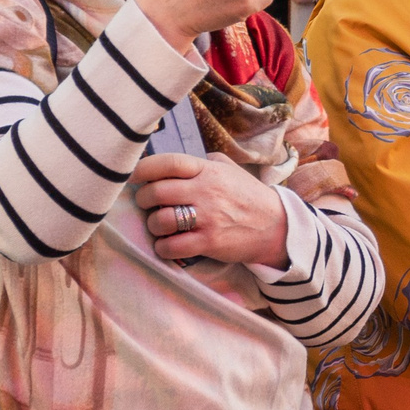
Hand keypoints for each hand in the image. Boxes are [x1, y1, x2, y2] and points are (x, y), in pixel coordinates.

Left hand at [132, 150, 291, 266]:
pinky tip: (169, 244)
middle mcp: (206, 191)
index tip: (132, 176)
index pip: (168, 163)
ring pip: (160, 220)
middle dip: (143, 199)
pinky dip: (163, 247)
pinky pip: (171, 246)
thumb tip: (172, 163)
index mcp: (209, 170)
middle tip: (147, 204)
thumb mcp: (230, 169)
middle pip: (156, 192)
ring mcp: (208, 218)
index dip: (143, 168)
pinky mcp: (209, 242)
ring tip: (161, 225)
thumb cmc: (248, 196)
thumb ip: (203, 162)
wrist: (276, 226)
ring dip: (154, 225)